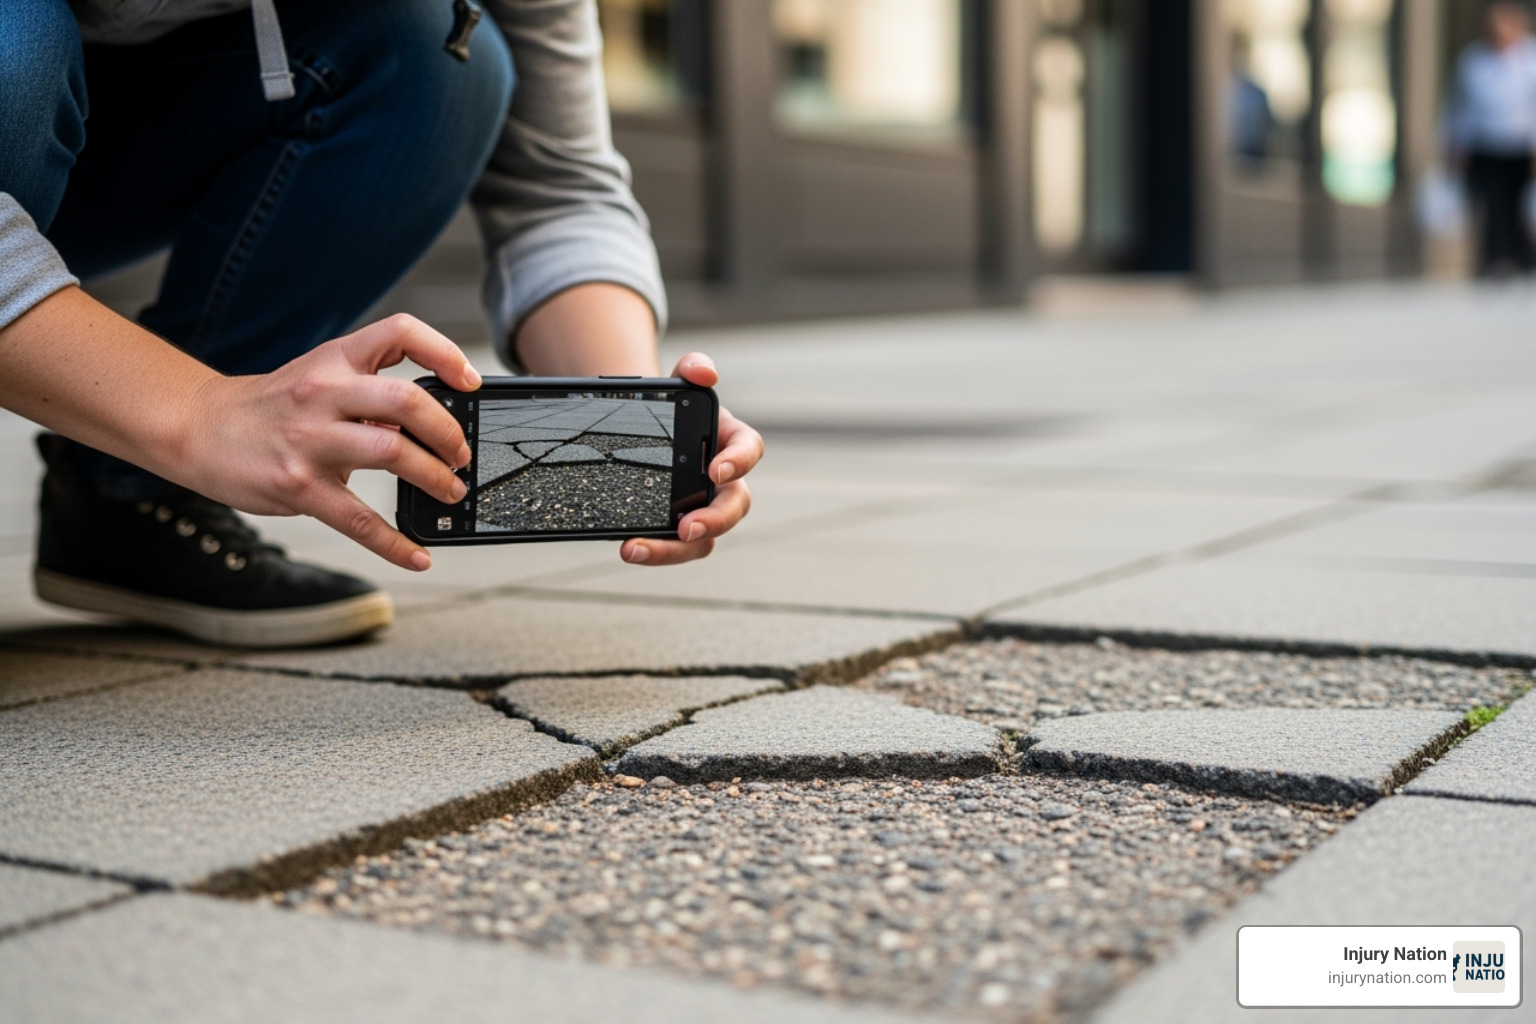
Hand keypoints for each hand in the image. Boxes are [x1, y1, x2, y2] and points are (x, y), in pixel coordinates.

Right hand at [183, 314, 480, 570]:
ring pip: (392, 453)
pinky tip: (417, 556)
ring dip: (434, 477)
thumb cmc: (270, 407)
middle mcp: (324, 394)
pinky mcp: (299, 487)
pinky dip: (395, 544)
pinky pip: (359, 521)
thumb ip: (369, 395)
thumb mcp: (318, 378)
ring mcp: (310, 441)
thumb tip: (429, 428)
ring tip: (449, 490)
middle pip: (407, 400)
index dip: (444, 353)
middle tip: (461, 454)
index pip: (400, 333)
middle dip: (448, 432)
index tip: (469, 382)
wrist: (199, 428)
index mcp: (335, 361)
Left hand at [619, 352, 762, 566]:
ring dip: (674, 550)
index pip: (750, 450)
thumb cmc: (673, 406)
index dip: (739, 462)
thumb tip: (705, 373)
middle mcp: (724, 481)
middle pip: (733, 507)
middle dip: (714, 521)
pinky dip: (654, 550)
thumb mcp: (681, 380)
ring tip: (636, 548)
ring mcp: (703, 508)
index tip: (715, 469)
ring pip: (704, 540)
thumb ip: (694, 368)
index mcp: (732, 443)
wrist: (648, 428)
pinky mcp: (679, 527)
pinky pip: (675, 546)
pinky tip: (629, 547)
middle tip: (686, 528)